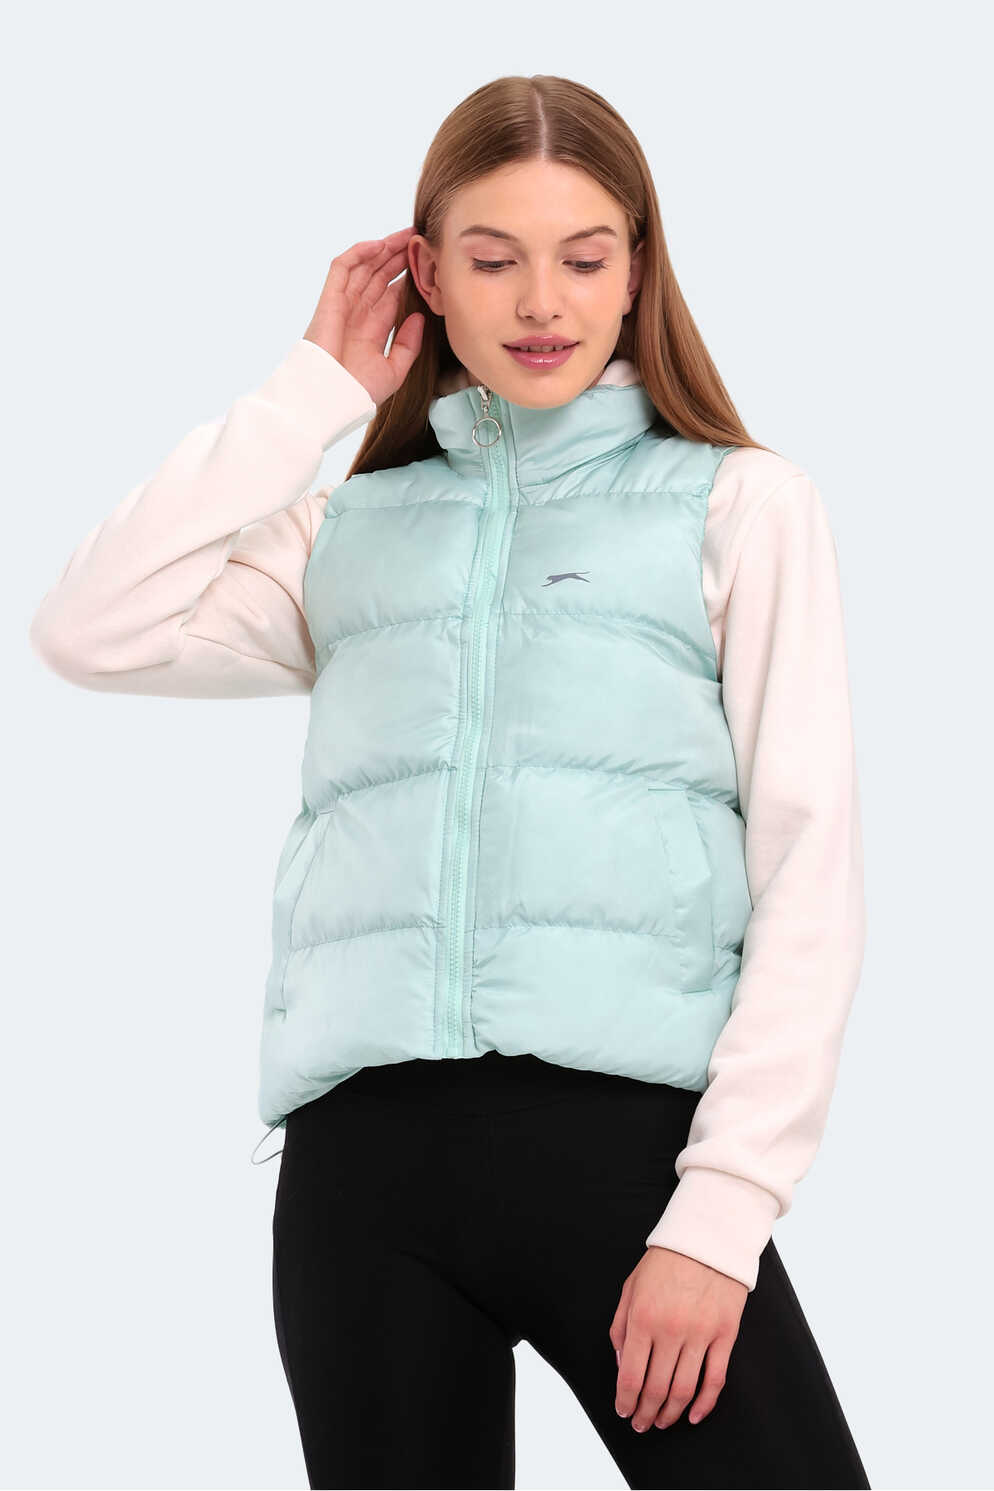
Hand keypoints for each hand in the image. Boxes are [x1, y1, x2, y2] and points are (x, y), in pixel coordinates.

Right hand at [303, 227, 424, 406]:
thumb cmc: (358, 392)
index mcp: (372, 330)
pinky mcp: (330, 300)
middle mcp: (358, 314)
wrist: (332, 399)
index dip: (408, 277)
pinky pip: (342, 268)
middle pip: (380, 276)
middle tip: (420, 240)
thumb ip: (408, 345)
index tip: (428, 265)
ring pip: (364, 267)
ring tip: (405, 236)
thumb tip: (420, 317)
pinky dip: (358, 253)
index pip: (392, 295)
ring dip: (383, 250)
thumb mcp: (394, 371)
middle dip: (399, 257)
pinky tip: (379, 245)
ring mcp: (344, 305)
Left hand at [609, 1246, 746, 1430]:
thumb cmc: (666, 1261)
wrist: (708, 1237)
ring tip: (662, 1422)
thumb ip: (620, 1325)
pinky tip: (693, 1415)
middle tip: (641, 1424)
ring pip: (684, 1390)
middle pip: (656, 1389)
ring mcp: (700, 1334)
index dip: (625, 1401)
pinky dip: (704, 1404)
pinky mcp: (725, 1335)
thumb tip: (619, 1363)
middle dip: (645, 1413)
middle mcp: (670, 1330)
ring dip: (670, 1414)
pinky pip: (715, 1379)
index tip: (623, 1412)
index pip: (630, 1375)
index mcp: (642, 1318)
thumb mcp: (631, 1286)